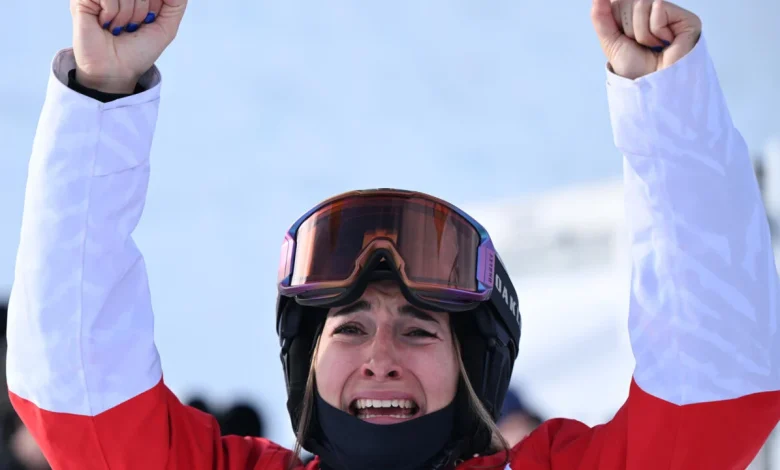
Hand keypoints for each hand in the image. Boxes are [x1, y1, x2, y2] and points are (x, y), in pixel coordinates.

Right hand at [70, 0, 187, 93]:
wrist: (115, 71)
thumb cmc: (137, 52)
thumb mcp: (166, 27)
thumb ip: (176, 3)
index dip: (154, 7)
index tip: (147, 21)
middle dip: (142, 11)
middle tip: (132, 26)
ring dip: (127, 15)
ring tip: (118, 28)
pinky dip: (112, 14)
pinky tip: (105, 24)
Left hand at [591, 0, 701, 78]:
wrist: (652, 86)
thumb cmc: (635, 68)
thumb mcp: (611, 41)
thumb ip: (601, 18)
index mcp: (638, 16)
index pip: (618, 2)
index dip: (617, 23)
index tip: (628, 40)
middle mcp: (656, 12)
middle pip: (629, 1)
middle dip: (629, 28)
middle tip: (642, 45)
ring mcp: (672, 14)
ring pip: (642, 3)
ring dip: (641, 32)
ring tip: (653, 46)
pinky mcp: (686, 18)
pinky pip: (658, 7)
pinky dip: (655, 30)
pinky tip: (666, 43)